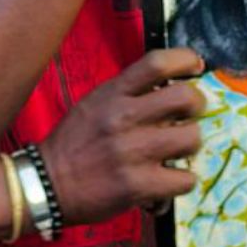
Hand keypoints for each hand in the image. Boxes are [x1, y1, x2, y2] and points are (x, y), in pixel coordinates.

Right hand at [39, 47, 207, 220]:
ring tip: (178, 151)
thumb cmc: (76, 141)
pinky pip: (185, 179)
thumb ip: (129, 94)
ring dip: (191, 145)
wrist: (50, 183)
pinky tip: (170, 179)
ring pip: (192, 138)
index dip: (185, 60)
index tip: (195, 67)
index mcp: (113, 93)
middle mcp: (124, 117)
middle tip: (189, 116)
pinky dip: (183, 180)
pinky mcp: (139, 186)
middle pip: (185, 97)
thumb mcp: (96, 103)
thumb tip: (170, 87)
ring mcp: (133, 152)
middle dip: (197, 105)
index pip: (156, 62)